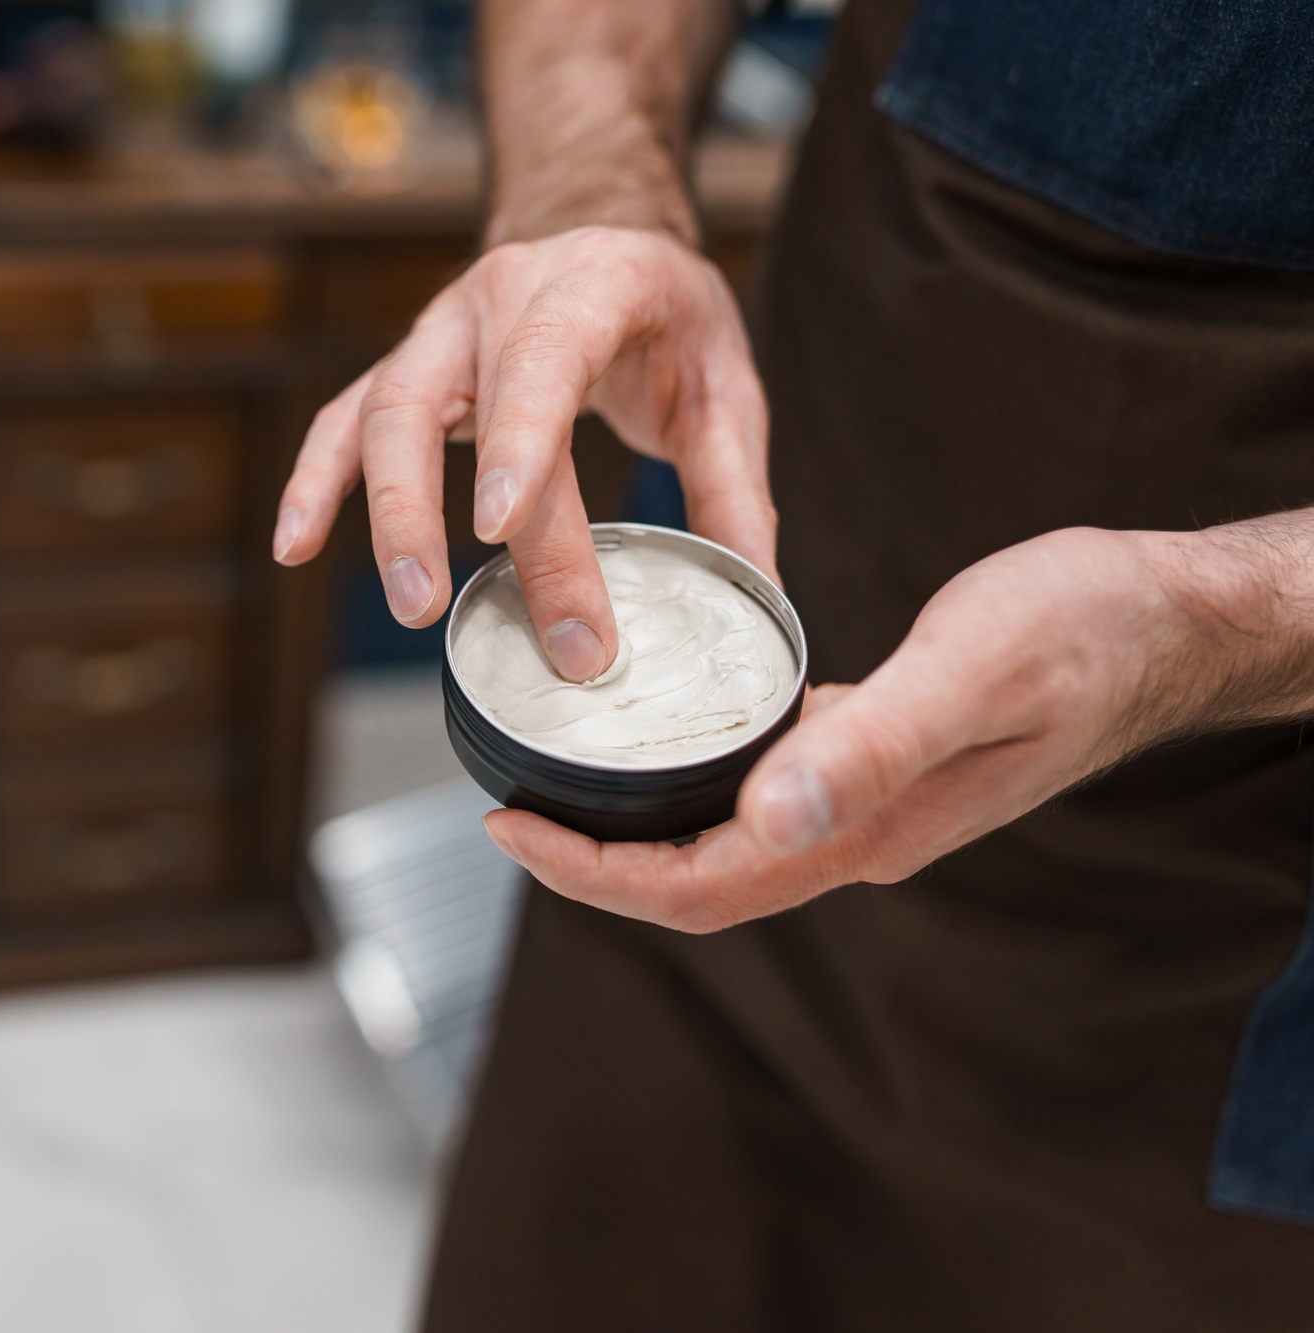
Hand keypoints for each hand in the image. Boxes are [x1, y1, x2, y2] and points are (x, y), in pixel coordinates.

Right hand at [271, 225, 771, 682]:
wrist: (605, 231)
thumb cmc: (666, 314)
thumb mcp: (725, 385)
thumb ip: (733, 488)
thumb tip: (753, 596)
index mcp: (591, 285)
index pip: (543, 359)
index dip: (516, 443)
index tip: (500, 529)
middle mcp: (498, 299)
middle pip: (436, 404)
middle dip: (431, 513)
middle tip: (448, 610)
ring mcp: (439, 333)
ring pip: (380, 414)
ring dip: (382, 514)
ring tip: (410, 604)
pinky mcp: (407, 370)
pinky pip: (343, 422)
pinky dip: (316, 485)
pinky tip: (297, 546)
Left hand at [483, 524, 1303, 931]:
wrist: (1163, 622)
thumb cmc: (1082, 632)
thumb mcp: (971, 670)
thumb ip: (871, 744)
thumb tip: (763, 816)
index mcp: (866, 830)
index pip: (699, 889)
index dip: (594, 875)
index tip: (509, 830)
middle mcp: (856, 832)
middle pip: (695, 886)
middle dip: (593, 867)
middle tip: (504, 813)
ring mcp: (866, 802)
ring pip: (721, 845)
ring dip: (632, 832)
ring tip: (548, 784)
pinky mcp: (872, 759)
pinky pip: (756, 794)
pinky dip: (687, 781)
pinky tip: (654, 736)